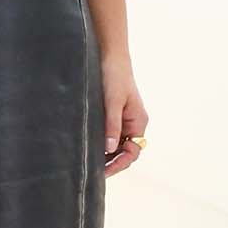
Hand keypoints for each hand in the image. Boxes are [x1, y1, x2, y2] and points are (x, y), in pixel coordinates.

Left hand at [102, 55, 146, 175]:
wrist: (110, 54)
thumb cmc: (114, 75)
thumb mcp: (112, 102)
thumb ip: (112, 126)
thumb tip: (110, 149)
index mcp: (138, 122)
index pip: (132, 152)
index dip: (119, 164)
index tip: (103, 172)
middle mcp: (133, 123)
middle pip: (125, 152)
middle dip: (111, 162)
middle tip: (92, 171)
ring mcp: (123, 119)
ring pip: (116, 144)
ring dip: (105, 153)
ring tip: (89, 162)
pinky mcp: (113, 114)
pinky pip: (109, 134)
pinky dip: (102, 142)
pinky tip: (90, 145)